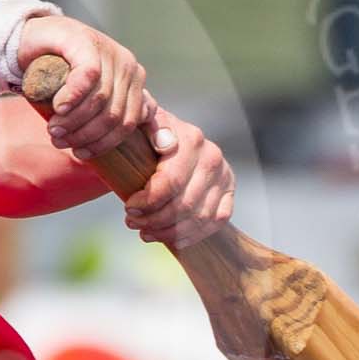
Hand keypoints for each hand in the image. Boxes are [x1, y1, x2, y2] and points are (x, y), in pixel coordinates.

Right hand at [14, 16, 150, 161]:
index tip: (80, 153)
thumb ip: (118, 107)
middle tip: (59, 140)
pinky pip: (88, 76)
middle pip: (113, 115)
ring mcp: (109, 52)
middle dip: (85, 135)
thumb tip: (151, 133)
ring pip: (100, 100)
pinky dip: (72, 97)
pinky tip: (59, 107)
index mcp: (133, 81)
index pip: (129, 123)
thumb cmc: (62, 71)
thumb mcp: (92, 93)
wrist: (33, 39)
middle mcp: (127, 66)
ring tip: (53, 128)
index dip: (104, 144)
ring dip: (74, 121)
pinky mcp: (87, 42)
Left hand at [121, 108, 233, 246]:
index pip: (170, 182)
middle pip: (183, 204)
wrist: (169, 140)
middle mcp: (212, 156)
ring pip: (198, 218)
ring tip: (145, 231)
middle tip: (132, 221)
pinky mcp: (229, 193)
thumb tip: (159, 135)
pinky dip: (191, 236)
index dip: (147, 201)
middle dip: (153, 219)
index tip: (128, 207)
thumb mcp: (141, 123)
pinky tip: (170, 239)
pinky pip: (215, 223)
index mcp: (190, 139)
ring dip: (168, 231)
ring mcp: (224, 176)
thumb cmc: (148, 136)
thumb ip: (145, 120)